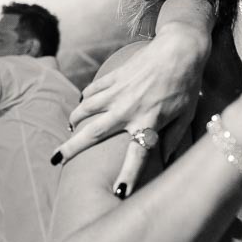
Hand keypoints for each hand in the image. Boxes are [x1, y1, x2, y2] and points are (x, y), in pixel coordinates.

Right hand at [53, 29, 207, 192]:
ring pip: (86, 109)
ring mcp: (119, 91)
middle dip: (72, 148)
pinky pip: (92, 90)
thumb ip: (174, 139)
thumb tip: (165, 160)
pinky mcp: (114, 76)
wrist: (180, 48)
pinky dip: (84, 98)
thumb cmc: (187, 84)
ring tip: (69, 130)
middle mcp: (129, 109)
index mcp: (149, 122)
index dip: (127, 175)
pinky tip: (81, 105)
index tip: (118, 193)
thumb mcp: (187, 115)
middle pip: (95, 133)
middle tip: (55, 159)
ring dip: (75, 120)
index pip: (137, 156)